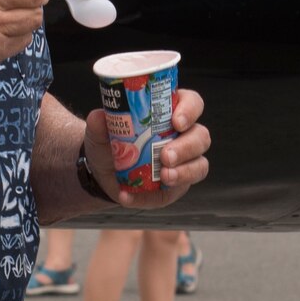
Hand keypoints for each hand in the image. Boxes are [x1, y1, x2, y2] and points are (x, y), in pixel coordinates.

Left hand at [82, 89, 210, 209]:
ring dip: (184, 172)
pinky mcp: (177, 186)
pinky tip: (129, 196)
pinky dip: (150, 197)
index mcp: (172, 113)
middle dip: (186, 147)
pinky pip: (175, 192)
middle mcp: (184, 136)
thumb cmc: (111, 143)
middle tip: (165, 156)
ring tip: (164, 177)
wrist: (103, 172)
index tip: (176, 122)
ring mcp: (184, 162)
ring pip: (199, 166)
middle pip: (201, 137)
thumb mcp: (100, 131)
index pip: (193, 103)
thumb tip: (99, 117)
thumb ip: (99, 123)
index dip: (190, 111)